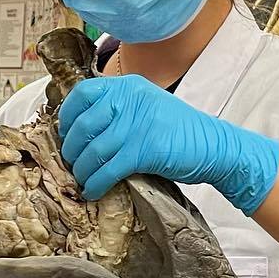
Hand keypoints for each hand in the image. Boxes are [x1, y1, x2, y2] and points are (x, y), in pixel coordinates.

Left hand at [59, 74, 278, 213]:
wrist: (213, 146)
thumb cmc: (178, 130)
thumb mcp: (147, 105)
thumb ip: (118, 109)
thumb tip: (81, 128)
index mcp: (128, 86)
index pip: (82, 94)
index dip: (67, 116)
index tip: (65, 134)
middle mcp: (129, 100)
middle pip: (82, 125)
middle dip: (72, 149)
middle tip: (72, 163)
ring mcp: (136, 125)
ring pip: (92, 151)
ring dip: (82, 170)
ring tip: (82, 179)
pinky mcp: (143, 151)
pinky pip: (107, 170)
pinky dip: (96, 184)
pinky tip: (93, 191)